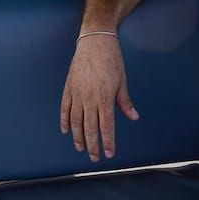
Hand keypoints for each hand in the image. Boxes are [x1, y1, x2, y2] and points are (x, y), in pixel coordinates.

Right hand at [60, 33, 138, 161]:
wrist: (95, 41)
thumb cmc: (112, 60)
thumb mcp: (122, 81)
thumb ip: (125, 102)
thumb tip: (134, 117)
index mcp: (105, 98)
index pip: (106, 126)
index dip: (107, 142)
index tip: (109, 154)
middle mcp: (89, 99)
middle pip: (90, 128)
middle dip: (92, 145)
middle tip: (94, 158)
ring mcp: (77, 94)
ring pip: (75, 121)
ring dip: (78, 137)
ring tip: (81, 148)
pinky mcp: (68, 88)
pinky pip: (64, 109)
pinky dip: (64, 121)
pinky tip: (66, 131)